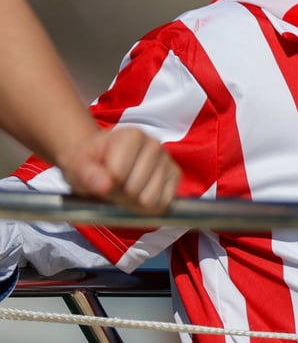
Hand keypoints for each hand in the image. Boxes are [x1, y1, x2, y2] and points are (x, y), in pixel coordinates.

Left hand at [59, 127, 179, 214]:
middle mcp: (154, 144)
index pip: (118, 174)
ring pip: (149, 199)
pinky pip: (163, 204)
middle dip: (119, 195)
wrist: (100, 160)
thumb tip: (104, 185)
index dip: (105, 184)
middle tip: (111, 187)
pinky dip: (148, 207)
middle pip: (135, 189)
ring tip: (124, 190)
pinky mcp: (175, 176)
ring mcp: (168, 160)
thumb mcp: (77, 166)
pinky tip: (139, 193)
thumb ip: (87, 174)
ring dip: (132, 203)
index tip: (100, 179)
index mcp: (132, 135)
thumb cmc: (89, 162)